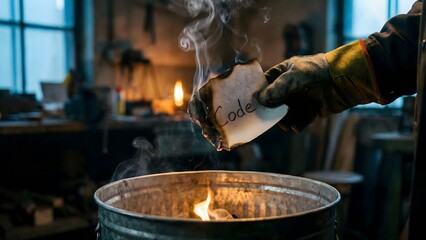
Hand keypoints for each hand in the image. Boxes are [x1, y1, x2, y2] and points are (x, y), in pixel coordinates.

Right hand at [258, 40, 382, 131]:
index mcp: (285, 72)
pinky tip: (297, 127)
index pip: (267, 83)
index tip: (253, 104)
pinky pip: (302, 118)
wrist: (346, 80)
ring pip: (289, 112)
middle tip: (269, 120)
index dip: (260, 93)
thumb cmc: (317, 72)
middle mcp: (292, 85)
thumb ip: (276, 89)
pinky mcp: (313, 108)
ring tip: (286, 126)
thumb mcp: (293, 78)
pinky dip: (299, 123)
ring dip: (286, 120)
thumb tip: (261, 100)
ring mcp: (303, 97)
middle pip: (276, 101)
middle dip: (273, 111)